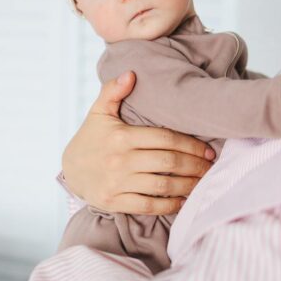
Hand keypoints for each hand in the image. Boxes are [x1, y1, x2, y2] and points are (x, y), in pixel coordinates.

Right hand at [62, 71, 215, 215]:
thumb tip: (132, 74)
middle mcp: (120, 160)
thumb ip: (114, 91)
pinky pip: (148, 206)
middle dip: (195, 165)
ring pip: (162, 185)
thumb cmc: (91, 138)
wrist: (69, 170)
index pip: (164, 138)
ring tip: (202, 182)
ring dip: (187, 185)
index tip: (207, 149)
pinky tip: (183, 200)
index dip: (190, 144)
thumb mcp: (98, 112)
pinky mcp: (115, 202)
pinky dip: (169, 205)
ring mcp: (117, 183)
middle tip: (211, 166)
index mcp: (121, 136)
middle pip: (168, 162)